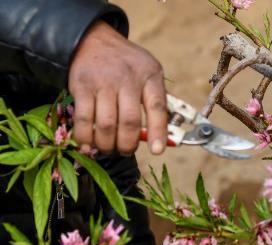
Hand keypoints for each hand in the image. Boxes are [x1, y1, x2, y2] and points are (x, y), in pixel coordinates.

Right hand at [69, 21, 167, 154]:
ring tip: (108, 148)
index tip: (157, 151)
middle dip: (127, 145)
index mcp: (150, 76)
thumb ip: (156, 100)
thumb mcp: (149, 72)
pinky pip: (83, 119)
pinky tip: (87, 144)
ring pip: (106, 125)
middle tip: (125, 150)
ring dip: (107, 144)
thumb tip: (164, 136)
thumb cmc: (127, 64)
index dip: (158, 132)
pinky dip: (85, 137)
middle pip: (129, 122)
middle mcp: (128, 78)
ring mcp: (103, 82)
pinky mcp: (81, 86)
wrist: (93, 39)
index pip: (157, 107)